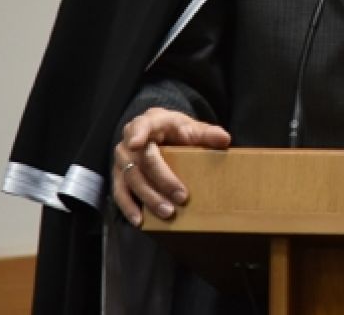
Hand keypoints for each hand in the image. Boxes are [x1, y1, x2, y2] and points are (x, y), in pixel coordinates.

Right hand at [111, 107, 230, 226]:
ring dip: (150, 198)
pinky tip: (139, 220)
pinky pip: (120, 193)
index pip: (141, 126)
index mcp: (150, 122)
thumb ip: (207, 133)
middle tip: (182, 197)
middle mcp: (129, 141)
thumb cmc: (176, 130)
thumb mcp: (192, 127)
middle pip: (142, 161)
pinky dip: (129, 207)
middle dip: (162, 180)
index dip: (138, 134)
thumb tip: (224, 139)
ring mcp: (122, 160)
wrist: (159, 133)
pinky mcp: (119, 176)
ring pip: (132, 179)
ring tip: (168, 213)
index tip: (136, 144)